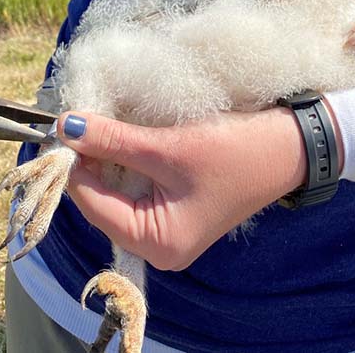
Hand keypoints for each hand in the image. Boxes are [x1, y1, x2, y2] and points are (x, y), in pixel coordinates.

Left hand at [56, 106, 308, 270]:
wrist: (292, 144)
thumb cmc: (236, 151)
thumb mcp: (170, 145)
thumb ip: (114, 139)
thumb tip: (67, 125)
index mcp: (156, 243)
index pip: (91, 202)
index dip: (72, 161)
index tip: (62, 119)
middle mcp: (157, 243)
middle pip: (100, 196)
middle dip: (89, 155)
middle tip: (79, 111)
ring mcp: (167, 224)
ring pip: (116, 185)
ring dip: (107, 151)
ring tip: (99, 114)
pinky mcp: (175, 202)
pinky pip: (136, 180)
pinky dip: (127, 154)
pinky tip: (122, 127)